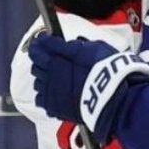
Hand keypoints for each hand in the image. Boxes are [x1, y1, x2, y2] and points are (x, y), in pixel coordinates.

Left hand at [29, 34, 148, 139]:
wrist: (113, 97)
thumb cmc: (109, 71)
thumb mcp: (96, 47)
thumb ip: (78, 45)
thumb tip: (70, 43)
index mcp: (58, 56)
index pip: (41, 46)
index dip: (41, 43)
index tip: (42, 41)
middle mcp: (50, 73)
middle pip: (36, 64)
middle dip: (41, 60)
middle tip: (50, 59)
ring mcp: (50, 90)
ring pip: (37, 82)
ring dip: (43, 78)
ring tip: (55, 78)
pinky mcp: (53, 107)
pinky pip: (41, 99)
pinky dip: (46, 95)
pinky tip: (56, 93)